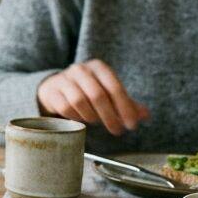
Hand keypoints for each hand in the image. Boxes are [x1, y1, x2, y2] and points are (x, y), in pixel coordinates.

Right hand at [36, 59, 150, 135]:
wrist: (55, 87)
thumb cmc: (88, 91)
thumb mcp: (108, 93)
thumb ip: (127, 104)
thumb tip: (145, 115)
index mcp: (98, 67)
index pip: (115, 87)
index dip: (125, 108)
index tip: (131, 125)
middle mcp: (80, 70)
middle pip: (98, 96)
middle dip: (110, 116)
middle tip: (117, 130)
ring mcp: (63, 80)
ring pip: (80, 102)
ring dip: (91, 116)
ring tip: (96, 121)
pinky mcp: (51, 92)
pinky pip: (65, 108)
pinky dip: (76, 117)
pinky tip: (81, 118)